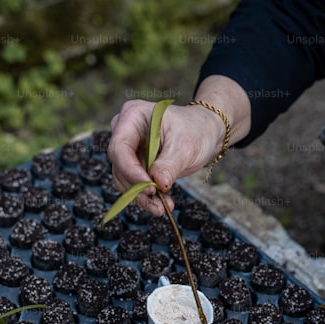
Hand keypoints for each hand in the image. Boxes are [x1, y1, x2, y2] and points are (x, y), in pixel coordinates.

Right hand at [108, 75, 250, 215]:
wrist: (204, 132)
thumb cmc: (196, 130)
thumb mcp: (186, 146)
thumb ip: (170, 164)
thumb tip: (158, 182)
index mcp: (133, 115)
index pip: (120, 147)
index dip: (131, 170)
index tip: (149, 187)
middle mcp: (125, 130)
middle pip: (120, 165)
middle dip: (137, 187)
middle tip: (158, 204)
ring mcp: (128, 148)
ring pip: (124, 178)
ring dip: (141, 196)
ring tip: (162, 208)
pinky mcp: (134, 163)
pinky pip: (133, 184)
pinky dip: (146, 197)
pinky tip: (161, 205)